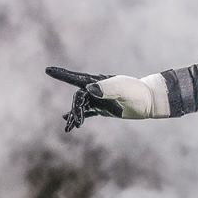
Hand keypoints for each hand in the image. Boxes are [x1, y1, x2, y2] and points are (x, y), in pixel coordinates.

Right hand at [46, 67, 165, 131]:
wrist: (150, 101)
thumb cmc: (137, 92)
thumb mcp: (123, 89)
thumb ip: (106, 88)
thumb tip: (88, 89)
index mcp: (98, 82)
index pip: (76, 79)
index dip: (62, 75)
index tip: (47, 70)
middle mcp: (96, 89)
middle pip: (78, 99)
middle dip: (74, 110)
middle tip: (76, 123)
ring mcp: (99, 99)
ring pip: (81, 107)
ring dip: (74, 117)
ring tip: (69, 128)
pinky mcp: (103, 108)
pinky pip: (88, 113)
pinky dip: (79, 117)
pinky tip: (70, 124)